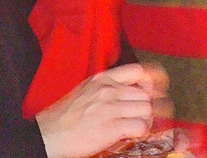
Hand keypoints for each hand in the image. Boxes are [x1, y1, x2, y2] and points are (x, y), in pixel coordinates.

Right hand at [36, 63, 171, 157]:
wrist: (49, 134)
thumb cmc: (65, 116)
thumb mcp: (86, 90)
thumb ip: (107, 87)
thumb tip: (130, 91)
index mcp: (102, 79)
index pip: (138, 71)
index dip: (153, 81)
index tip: (156, 89)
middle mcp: (108, 90)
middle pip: (146, 94)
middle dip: (149, 107)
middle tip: (145, 116)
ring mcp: (110, 108)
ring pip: (147, 109)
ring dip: (146, 121)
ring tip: (138, 127)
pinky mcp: (111, 127)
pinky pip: (141, 126)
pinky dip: (142, 132)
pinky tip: (133, 134)